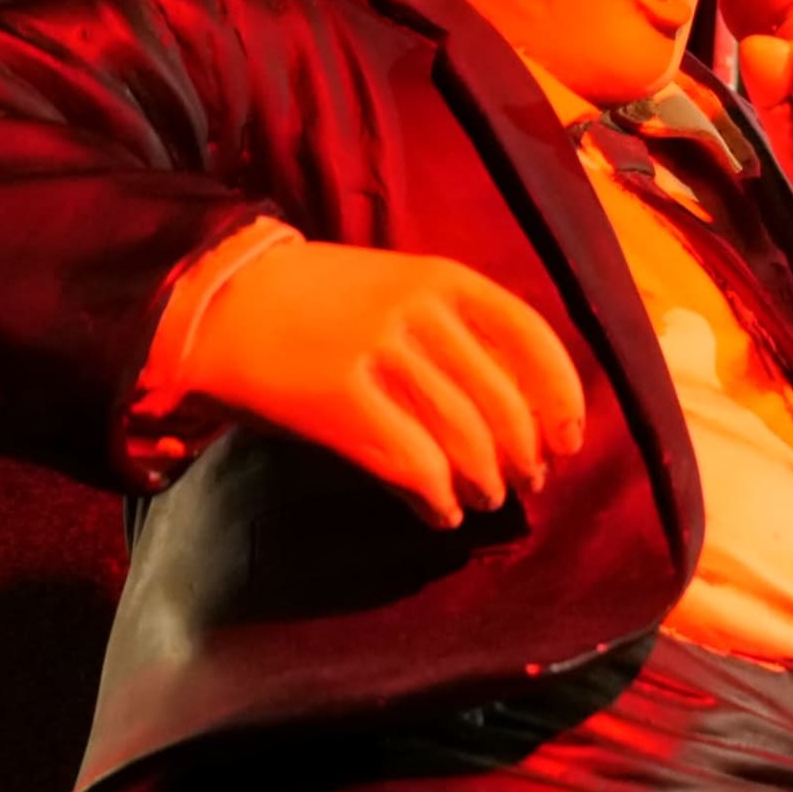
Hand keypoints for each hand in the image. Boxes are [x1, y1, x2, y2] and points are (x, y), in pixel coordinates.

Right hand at [177, 240, 585, 527]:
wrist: (224, 300)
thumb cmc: (325, 303)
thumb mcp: (402, 287)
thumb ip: (461, 331)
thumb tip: (529, 411)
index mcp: (445, 279)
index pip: (533, 340)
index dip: (561, 400)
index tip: (568, 442)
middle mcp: (419, 311)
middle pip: (503, 403)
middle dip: (524, 456)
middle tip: (524, 483)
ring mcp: (376, 353)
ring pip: (464, 439)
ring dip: (484, 484)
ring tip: (481, 500)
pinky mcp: (336, 398)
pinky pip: (411, 464)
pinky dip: (437, 499)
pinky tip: (440, 512)